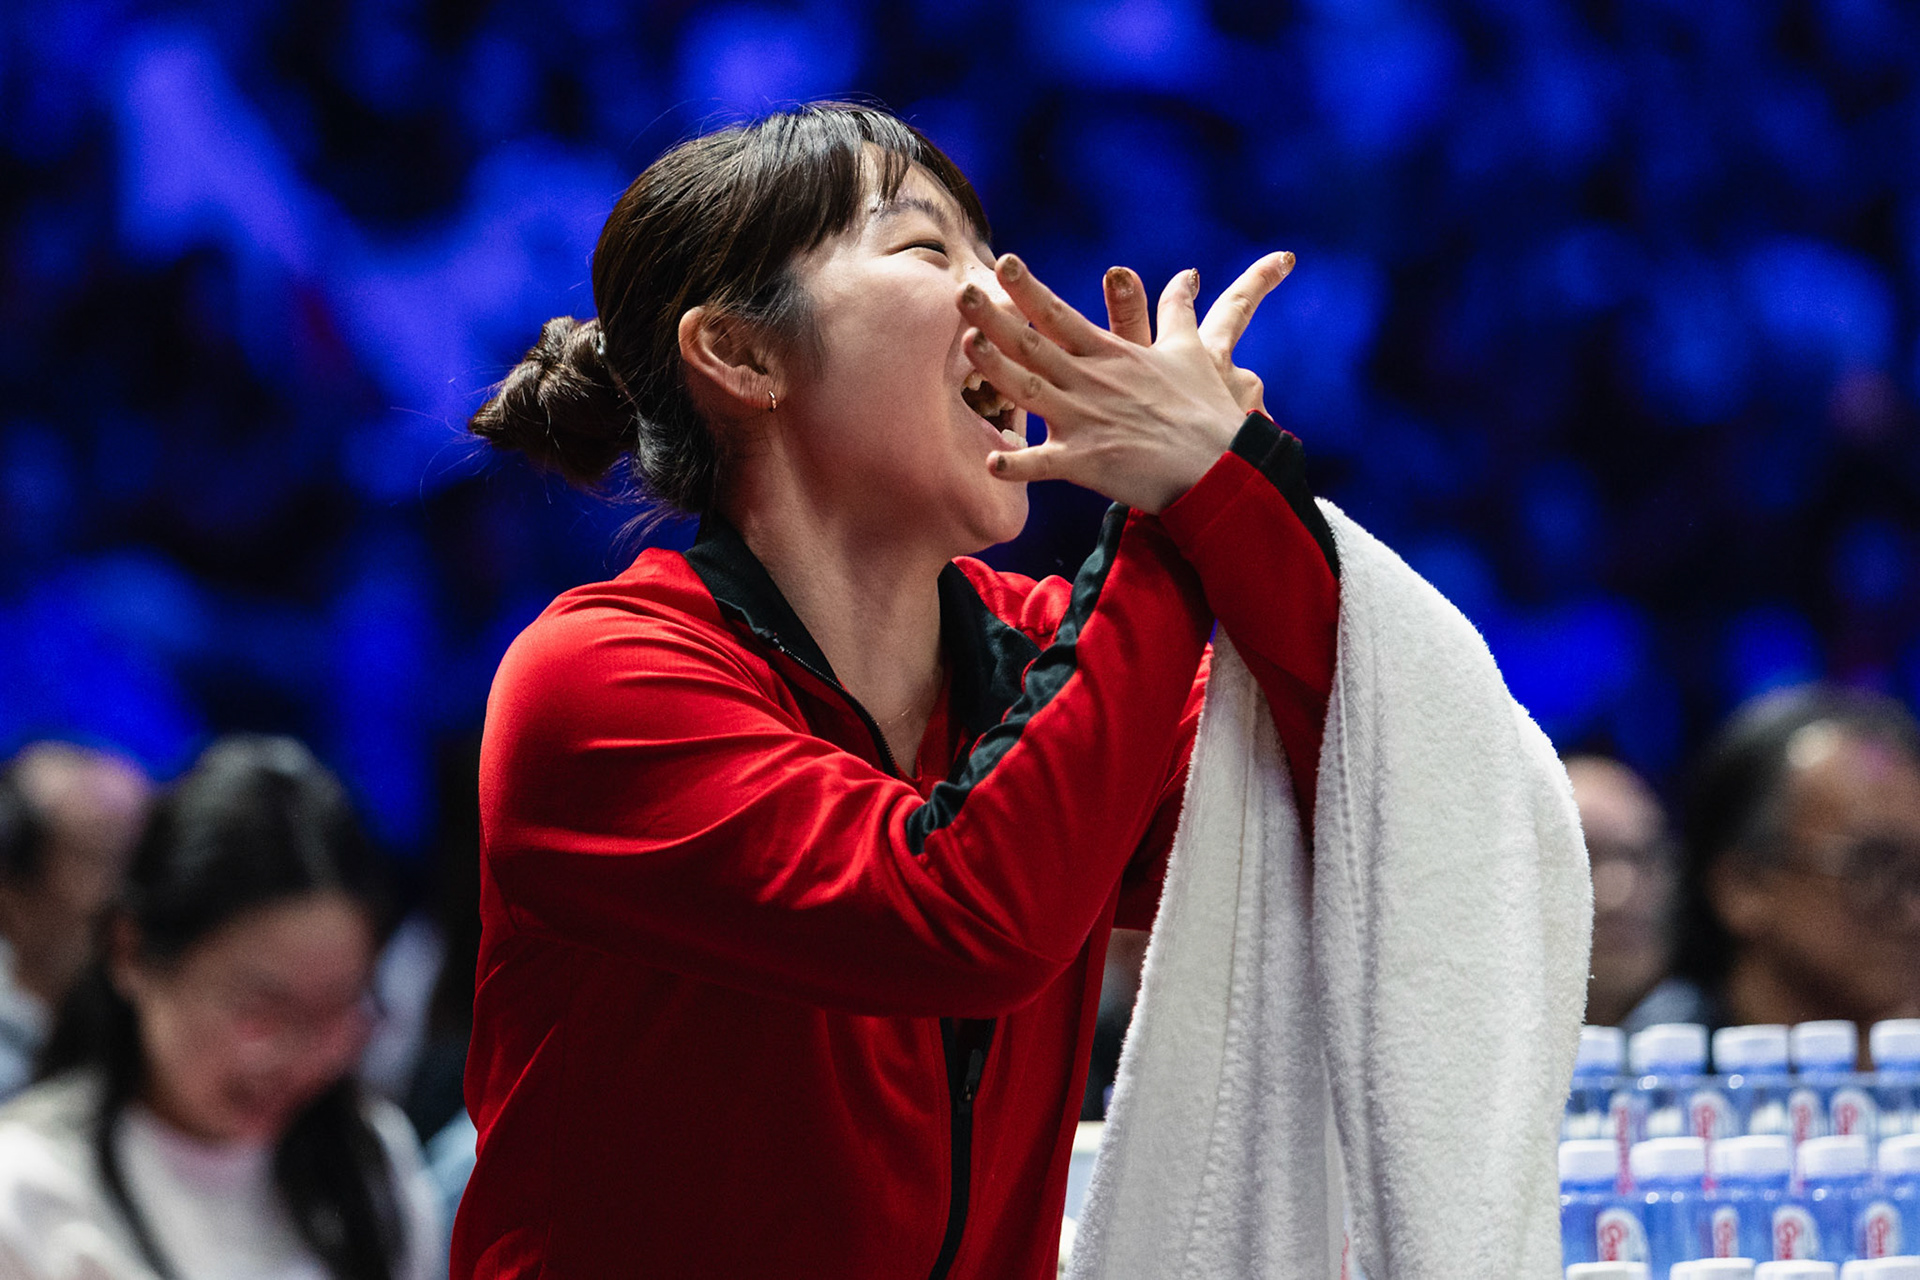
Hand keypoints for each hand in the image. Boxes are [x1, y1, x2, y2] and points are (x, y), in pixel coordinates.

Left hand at [960, 252, 1291, 513]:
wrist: (1222, 464)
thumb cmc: (1204, 409)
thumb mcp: (1190, 351)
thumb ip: (1178, 312)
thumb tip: (1189, 275)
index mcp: (1111, 355)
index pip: (1060, 315)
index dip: (1028, 289)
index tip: (1002, 261)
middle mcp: (1092, 382)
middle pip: (1034, 345)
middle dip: (996, 318)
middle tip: (961, 291)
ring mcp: (1086, 421)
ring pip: (1031, 392)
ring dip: (998, 370)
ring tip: (967, 347)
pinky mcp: (1088, 462)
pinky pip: (1045, 463)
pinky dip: (1018, 464)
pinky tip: (990, 460)